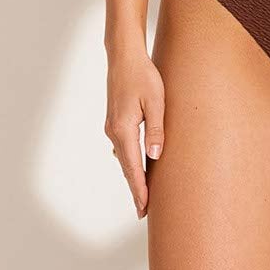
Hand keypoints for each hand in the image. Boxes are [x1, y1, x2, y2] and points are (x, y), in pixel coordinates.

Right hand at [104, 45, 165, 219]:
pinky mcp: (114, 122)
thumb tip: (155, 156)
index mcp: (124, 129)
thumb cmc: (143, 76)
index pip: (132, 168)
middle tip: (143, 212)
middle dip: (135, 189)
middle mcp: (114, 132)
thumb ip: (157, 129)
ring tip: (143, 194)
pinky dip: (129, 162)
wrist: (123, 57)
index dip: (139, 190)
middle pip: (126, 168)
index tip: (143, 208)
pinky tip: (137, 168)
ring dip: (133, 177)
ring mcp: (112, 127)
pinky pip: (123, 149)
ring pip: (123, 159)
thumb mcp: (156, 102)